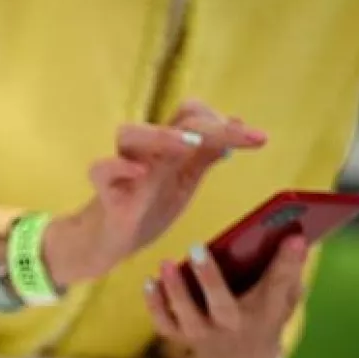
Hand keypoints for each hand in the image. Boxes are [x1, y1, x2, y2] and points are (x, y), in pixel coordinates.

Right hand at [44, 104, 267, 286]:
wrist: (112, 241)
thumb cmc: (147, 206)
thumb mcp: (184, 181)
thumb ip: (206, 156)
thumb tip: (238, 126)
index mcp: (169, 147)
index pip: (194, 115)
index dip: (224, 120)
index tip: (258, 138)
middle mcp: (147, 150)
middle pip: (173, 121)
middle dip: (210, 124)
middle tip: (240, 135)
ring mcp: (124, 169)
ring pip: (130, 133)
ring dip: (162, 135)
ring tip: (190, 144)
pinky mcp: (105, 193)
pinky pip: (100, 170)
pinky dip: (117, 166)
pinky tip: (139, 172)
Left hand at [144, 235, 307, 357]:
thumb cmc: (263, 314)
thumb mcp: (282, 297)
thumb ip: (288, 270)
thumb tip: (295, 237)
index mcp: (264, 314)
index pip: (279, 286)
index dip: (287, 263)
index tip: (295, 237)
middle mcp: (233, 327)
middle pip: (221, 304)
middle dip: (209, 277)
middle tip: (196, 247)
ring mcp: (204, 335)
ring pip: (187, 316)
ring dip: (174, 291)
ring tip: (165, 263)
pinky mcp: (182, 337)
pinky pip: (165, 324)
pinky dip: (155, 305)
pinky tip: (150, 281)